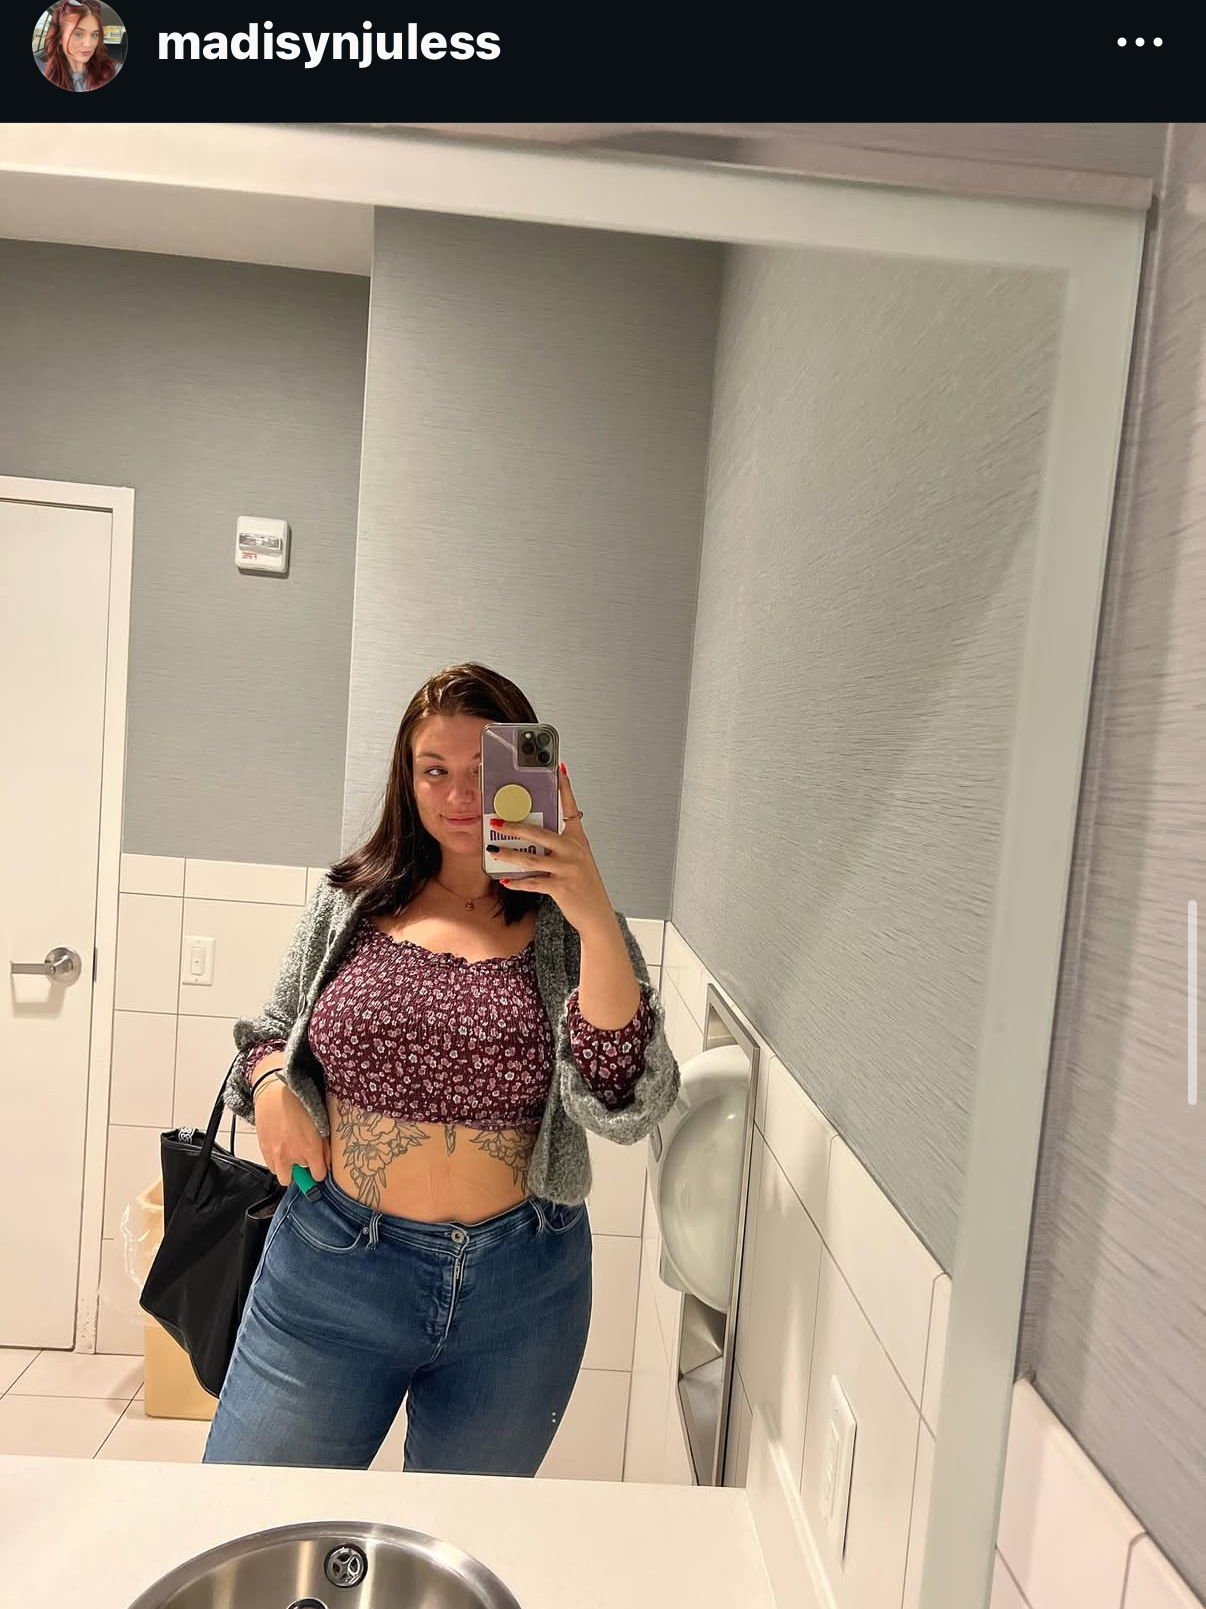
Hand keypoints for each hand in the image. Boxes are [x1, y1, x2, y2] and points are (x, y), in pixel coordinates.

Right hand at [253, 1079, 330, 1188]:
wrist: (275, 1093)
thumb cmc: (300, 1104)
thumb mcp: (321, 1123)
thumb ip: (324, 1147)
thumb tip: (326, 1163)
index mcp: (310, 1148)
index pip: (318, 1176)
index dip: (319, 1172)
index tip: (318, 1167)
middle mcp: (293, 1155)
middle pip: (297, 1179)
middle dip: (301, 1171)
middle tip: (302, 1158)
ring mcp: (276, 1154)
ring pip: (282, 1176)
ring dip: (287, 1168)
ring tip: (289, 1152)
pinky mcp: (264, 1149)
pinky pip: (270, 1166)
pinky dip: (275, 1161)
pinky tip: (279, 1147)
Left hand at [491, 762, 615, 936]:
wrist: (596, 914)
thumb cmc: (584, 885)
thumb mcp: (577, 859)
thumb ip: (560, 844)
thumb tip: (532, 834)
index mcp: (578, 839)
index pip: (570, 807)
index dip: (565, 787)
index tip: (558, 768)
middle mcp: (574, 850)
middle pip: (540, 833)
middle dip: (515, 826)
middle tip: (497, 820)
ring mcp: (568, 868)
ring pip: (530, 859)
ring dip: (508, 854)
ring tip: (493, 850)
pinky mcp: (561, 886)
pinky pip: (533, 882)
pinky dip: (517, 882)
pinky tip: (505, 880)